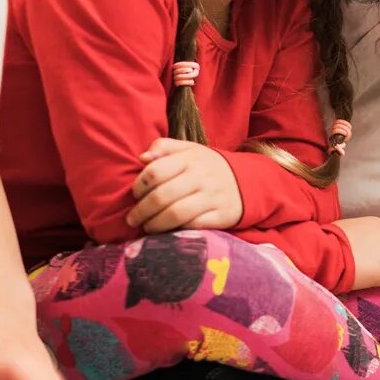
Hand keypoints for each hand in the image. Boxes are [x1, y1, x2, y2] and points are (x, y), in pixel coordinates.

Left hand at [128, 139, 243, 232]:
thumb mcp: (189, 150)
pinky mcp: (221, 215)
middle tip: (132, 219)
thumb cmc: (208, 166)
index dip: (139, 185)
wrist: (247, 182)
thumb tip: (142, 158)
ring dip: (155, 224)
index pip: (156, 172)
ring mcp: (212, 197)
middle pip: (162, 196)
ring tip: (146, 227)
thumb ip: (164, 147)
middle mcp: (201, 177)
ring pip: (176, 214)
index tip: (135, 194)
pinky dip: (177, 230)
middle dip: (141, 211)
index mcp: (190, 158)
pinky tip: (167, 232)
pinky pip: (193, 226)